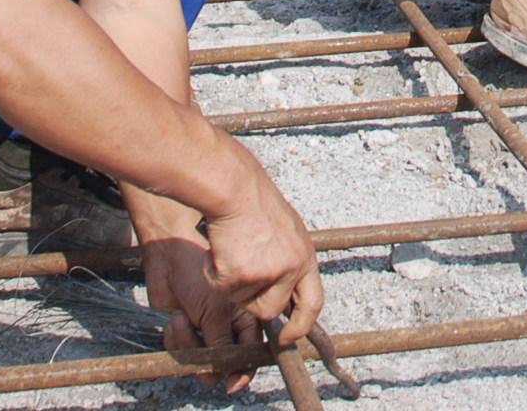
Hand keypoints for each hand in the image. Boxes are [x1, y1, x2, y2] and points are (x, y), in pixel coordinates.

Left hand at [144, 235, 268, 392]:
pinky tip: (175, 318)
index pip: (250, 354)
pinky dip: (175, 338)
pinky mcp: (183, 328)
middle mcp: (226, 326)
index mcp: (245, 319)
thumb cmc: (198, 274)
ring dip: (187, 343)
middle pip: (222, 362)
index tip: (232, 384)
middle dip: (208, 359)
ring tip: (182, 319)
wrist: (168, 257)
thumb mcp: (215, 312)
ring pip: (199, 358)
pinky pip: (180, 349)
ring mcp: (204, 328)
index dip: (242, 372)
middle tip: (199, 349)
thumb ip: (221, 344)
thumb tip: (225, 373)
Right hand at [196, 151, 323, 361]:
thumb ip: (290, 262)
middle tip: (241, 275)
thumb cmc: (255, 204)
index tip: (286, 339)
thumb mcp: (287, 232)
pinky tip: (219, 250)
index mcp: (305, 258)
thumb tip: (287, 295)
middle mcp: (290, 269)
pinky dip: (214, 275)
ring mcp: (266, 273)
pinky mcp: (240, 275)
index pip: (312, 304)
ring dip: (232, 285)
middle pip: (271, 310)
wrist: (234, 189)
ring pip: (243, 303)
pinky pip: (222, 290)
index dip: (300, 326)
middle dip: (253, 301)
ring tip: (233, 251)